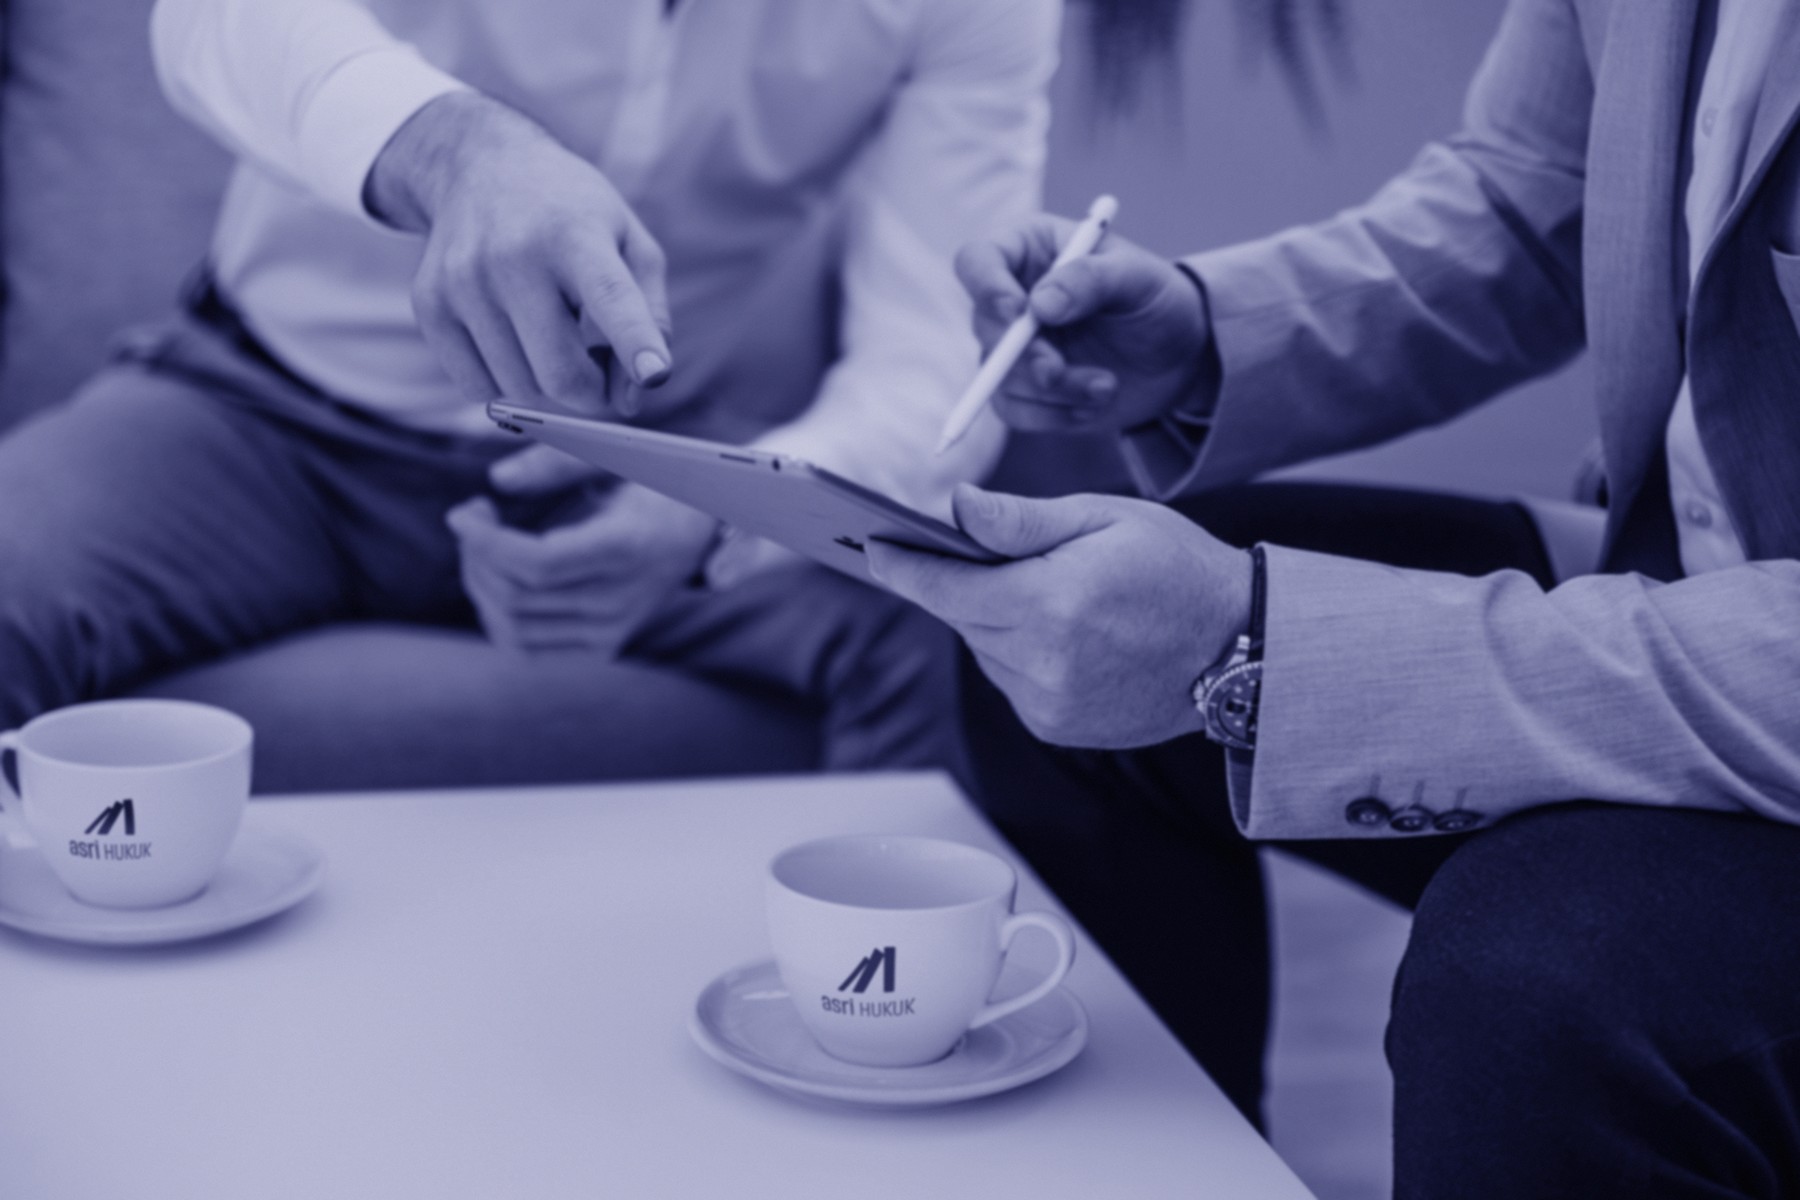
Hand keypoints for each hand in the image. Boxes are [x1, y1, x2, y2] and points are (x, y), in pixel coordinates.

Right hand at [368, 92, 672, 417]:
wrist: (479, 167)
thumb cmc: (572, 216)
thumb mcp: (630, 242)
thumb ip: (649, 316)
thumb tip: (633, 396)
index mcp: (576, 234)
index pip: (609, 296)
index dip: (634, 341)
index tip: (655, 373)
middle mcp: (514, 256)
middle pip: (561, 373)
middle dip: (592, 394)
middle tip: (599, 370)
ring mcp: (464, 281)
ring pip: (520, 388)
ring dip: (547, 384)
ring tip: (551, 336)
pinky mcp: (431, 304)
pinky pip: (476, 387)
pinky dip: (504, 381)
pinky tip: (512, 338)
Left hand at [447, 446, 717, 653]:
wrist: (699, 534)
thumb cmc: (652, 485)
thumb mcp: (617, 456)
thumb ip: (557, 463)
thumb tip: (498, 480)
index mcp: (628, 547)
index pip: (539, 564)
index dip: (486, 542)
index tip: (461, 513)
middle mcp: (620, 599)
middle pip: (517, 595)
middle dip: (475, 555)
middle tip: (473, 516)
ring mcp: (610, 630)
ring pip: (513, 628)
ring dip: (480, 585)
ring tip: (483, 547)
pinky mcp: (599, 647)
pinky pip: (526, 648)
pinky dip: (496, 615)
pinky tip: (498, 578)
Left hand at [866, 484, 1251, 748]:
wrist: (1239, 644)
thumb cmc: (1174, 565)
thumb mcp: (1102, 518)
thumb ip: (1019, 518)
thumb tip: (953, 507)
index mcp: (1049, 603)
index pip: (945, 587)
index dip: (902, 566)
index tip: (868, 547)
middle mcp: (1041, 663)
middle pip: (962, 618)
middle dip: (959, 584)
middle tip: (967, 551)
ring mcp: (1049, 702)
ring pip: (985, 651)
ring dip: (995, 620)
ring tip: (1045, 592)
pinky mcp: (1058, 726)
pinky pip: (1011, 680)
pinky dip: (1021, 653)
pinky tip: (1063, 632)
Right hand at [954, 215, 1210, 433]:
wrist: (1178, 358)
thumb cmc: (1158, 300)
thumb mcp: (1139, 277)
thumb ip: (1092, 279)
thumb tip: (1039, 304)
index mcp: (1030, 250)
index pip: (978, 260)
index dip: (986, 285)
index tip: (1017, 312)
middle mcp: (1012, 296)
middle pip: (985, 326)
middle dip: (1023, 356)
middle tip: (1057, 370)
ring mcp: (1013, 348)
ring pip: (1000, 377)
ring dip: (1054, 390)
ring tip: (1108, 386)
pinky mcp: (1024, 391)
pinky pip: (1015, 411)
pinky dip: (1055, 415)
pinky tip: (1093, 403)